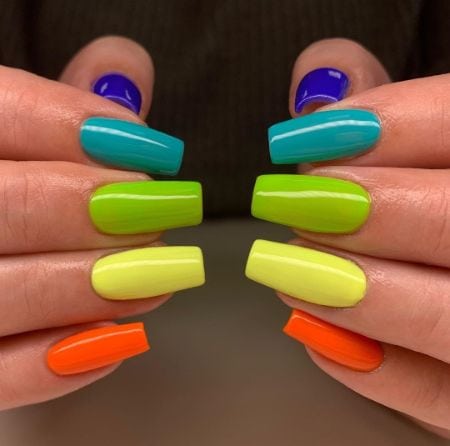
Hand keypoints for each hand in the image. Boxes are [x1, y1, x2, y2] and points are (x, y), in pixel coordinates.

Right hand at [0, 36, 202, 408]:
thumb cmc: (12, 186)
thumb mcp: (17, 133)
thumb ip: (62, 106)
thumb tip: (126, 66)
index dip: (78, 127)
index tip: (154, 149)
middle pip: (3, 205)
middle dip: (94, 208)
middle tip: (162, 212)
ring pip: (2, 292)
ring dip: (94, 284)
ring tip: (159, 273)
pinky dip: (57, 365)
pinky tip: (118, 339)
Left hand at [246, 38, 449, 438]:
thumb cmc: (435, 203)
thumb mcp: (434, 148)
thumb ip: (392, 110)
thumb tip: (319, 76)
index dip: (391, 123)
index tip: (302, 138)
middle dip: (369, 208)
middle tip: (289, 202)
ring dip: (360, 292)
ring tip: (283, 269)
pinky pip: (441, 400)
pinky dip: (373, 372)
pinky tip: (313, 333)